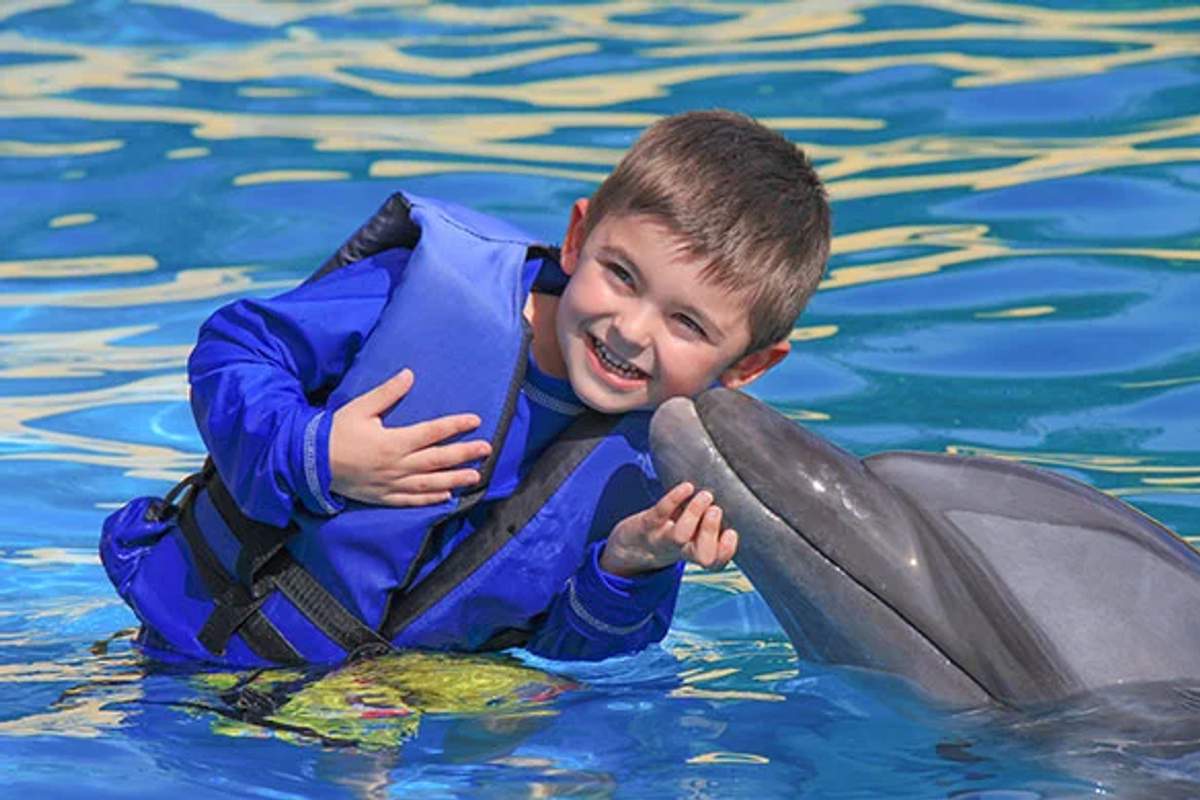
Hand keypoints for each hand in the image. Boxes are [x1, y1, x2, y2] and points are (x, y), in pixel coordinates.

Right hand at [329, 369, 491, 505]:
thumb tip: (409, 374)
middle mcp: (397, 465)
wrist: (310, 463)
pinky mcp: (384, 497)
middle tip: (487, 449)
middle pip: (438, 459)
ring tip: (476, 476)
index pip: (432, 432)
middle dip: (465, 454)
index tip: (475, 420)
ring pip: (430, 482)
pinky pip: (412, 500)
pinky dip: (431, 499)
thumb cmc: (335, 431)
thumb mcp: (360, 407)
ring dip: (455, 479)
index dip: (455, 426)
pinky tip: (447, 496)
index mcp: (393, 442)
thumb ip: (386, 393)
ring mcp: (391, 484)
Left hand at [599, 482, 738, 577]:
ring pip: (681, 535)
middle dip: (711, 531)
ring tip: (705, 496)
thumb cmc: (664, 534)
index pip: (715, 560)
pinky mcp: (646, 524)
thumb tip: (731, 496)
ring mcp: (662, 538)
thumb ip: (706, 521)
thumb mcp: (686, 532)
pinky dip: (675, 499)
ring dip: (695, 514)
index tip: (732, 533)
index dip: (726, 551)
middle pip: (702, 554)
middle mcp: (680, 549)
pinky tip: (687, 487)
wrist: (626, 546)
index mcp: (694, 551)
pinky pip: (661, 513)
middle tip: (716, 510)